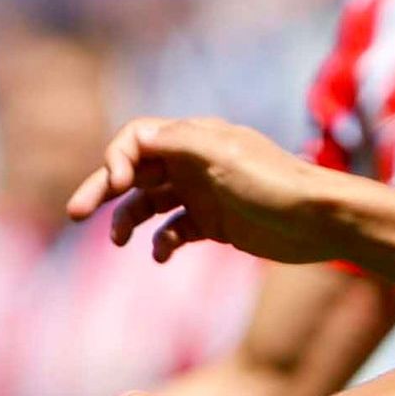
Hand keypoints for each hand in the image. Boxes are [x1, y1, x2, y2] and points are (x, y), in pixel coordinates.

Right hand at [72, 116, 357, 268]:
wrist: (320, 221)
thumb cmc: (274, 184)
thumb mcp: (223, 156)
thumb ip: (178, 143)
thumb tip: (137, 139)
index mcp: (193, 139)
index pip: (138, 139)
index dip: (118, 158)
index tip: (117, 185)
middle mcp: (193, 163)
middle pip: (135, 171)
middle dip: (104, 190)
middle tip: (74, 213)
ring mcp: (202, 194)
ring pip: (149, 204)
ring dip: (128, 220)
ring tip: (119, 242)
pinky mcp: (214, 224)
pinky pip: (173, 231)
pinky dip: (161, 242)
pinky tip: (162, 256)